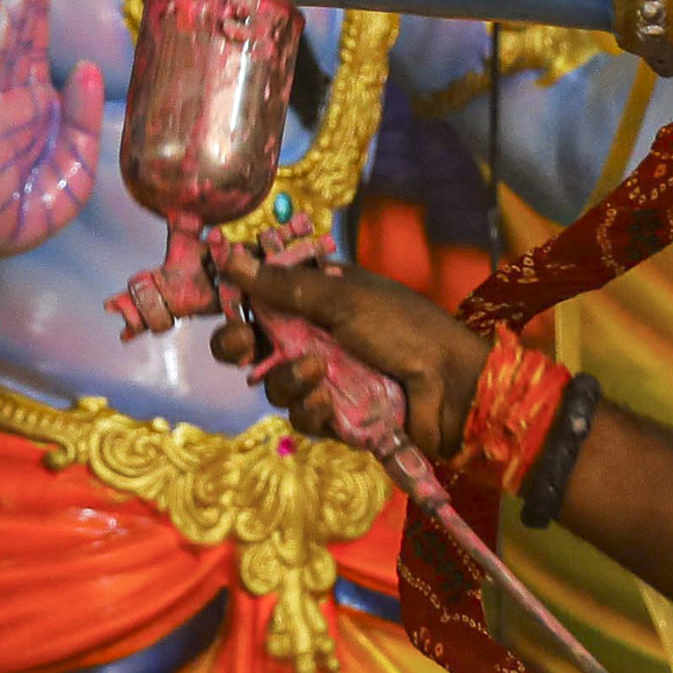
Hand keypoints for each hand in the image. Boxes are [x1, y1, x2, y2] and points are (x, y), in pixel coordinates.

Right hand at [0, 0, 106, 272]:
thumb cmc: (28, 205)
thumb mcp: (77, 169)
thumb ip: (85, 121)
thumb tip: (86, 68)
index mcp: (36, 103)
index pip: (36, 47)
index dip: (39, 10)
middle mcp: (10, 97)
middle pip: (18, 38)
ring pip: (1, 49)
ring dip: (9, 12)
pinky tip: (2, 16)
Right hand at [225, 255, 495, 463]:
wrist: (452, 386)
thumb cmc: (404, 328)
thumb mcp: (343, 298)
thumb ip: (284, 284)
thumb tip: (230, 255)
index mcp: (314, 298)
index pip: (258, 297)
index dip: (233, 301)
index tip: (220, 303)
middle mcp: (312, 336)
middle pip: (251, 344)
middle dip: (239, 345)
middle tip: (247, 345)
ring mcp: (323, 377)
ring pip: (274, 384)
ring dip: (288, 380)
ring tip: (318, 373)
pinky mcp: (335, 416)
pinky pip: (302, 417)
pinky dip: (311, 410)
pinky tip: (329, 402)